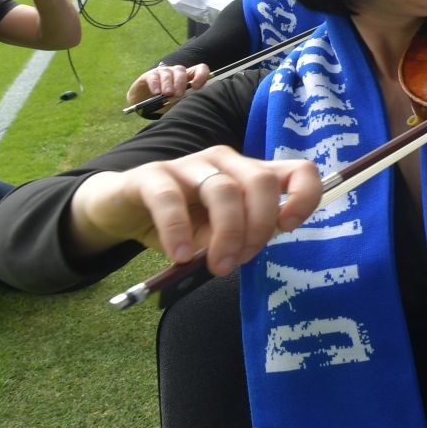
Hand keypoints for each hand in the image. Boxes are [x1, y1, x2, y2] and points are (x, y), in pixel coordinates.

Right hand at [73, 144, 322, 275]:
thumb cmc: (181, 222)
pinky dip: (178, 229)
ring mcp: (189, 164)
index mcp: (250, 174)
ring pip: (222, 189)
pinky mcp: (151, 175)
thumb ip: (239, 236)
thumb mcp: (217, 235)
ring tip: (216, 265)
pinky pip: (169, 198)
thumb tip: (250, 247)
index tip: (289, 227)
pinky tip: (179, 256)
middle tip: (240, 260)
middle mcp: (225, 162)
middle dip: (258, 226)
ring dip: (226, 233)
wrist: (121, 210)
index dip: (304, 196)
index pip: (297, 170)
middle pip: (260, 182)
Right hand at [127, 62, 210, 107]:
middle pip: (181, 70)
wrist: (146, 105)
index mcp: (188, 77)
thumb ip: (186, 100)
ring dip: (168, 84)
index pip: (200, 69)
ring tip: (167, 94)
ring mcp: (162, 72)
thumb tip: (193, 103)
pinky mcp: (149, 75)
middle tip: (178, 94)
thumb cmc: (168, 103)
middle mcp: (176, 72)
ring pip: (167, 73)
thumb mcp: (179, 103)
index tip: (196, 87)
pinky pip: (153, 77)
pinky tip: (157, 92)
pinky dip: (155, 84)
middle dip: (180, 82)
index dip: (200, 75)